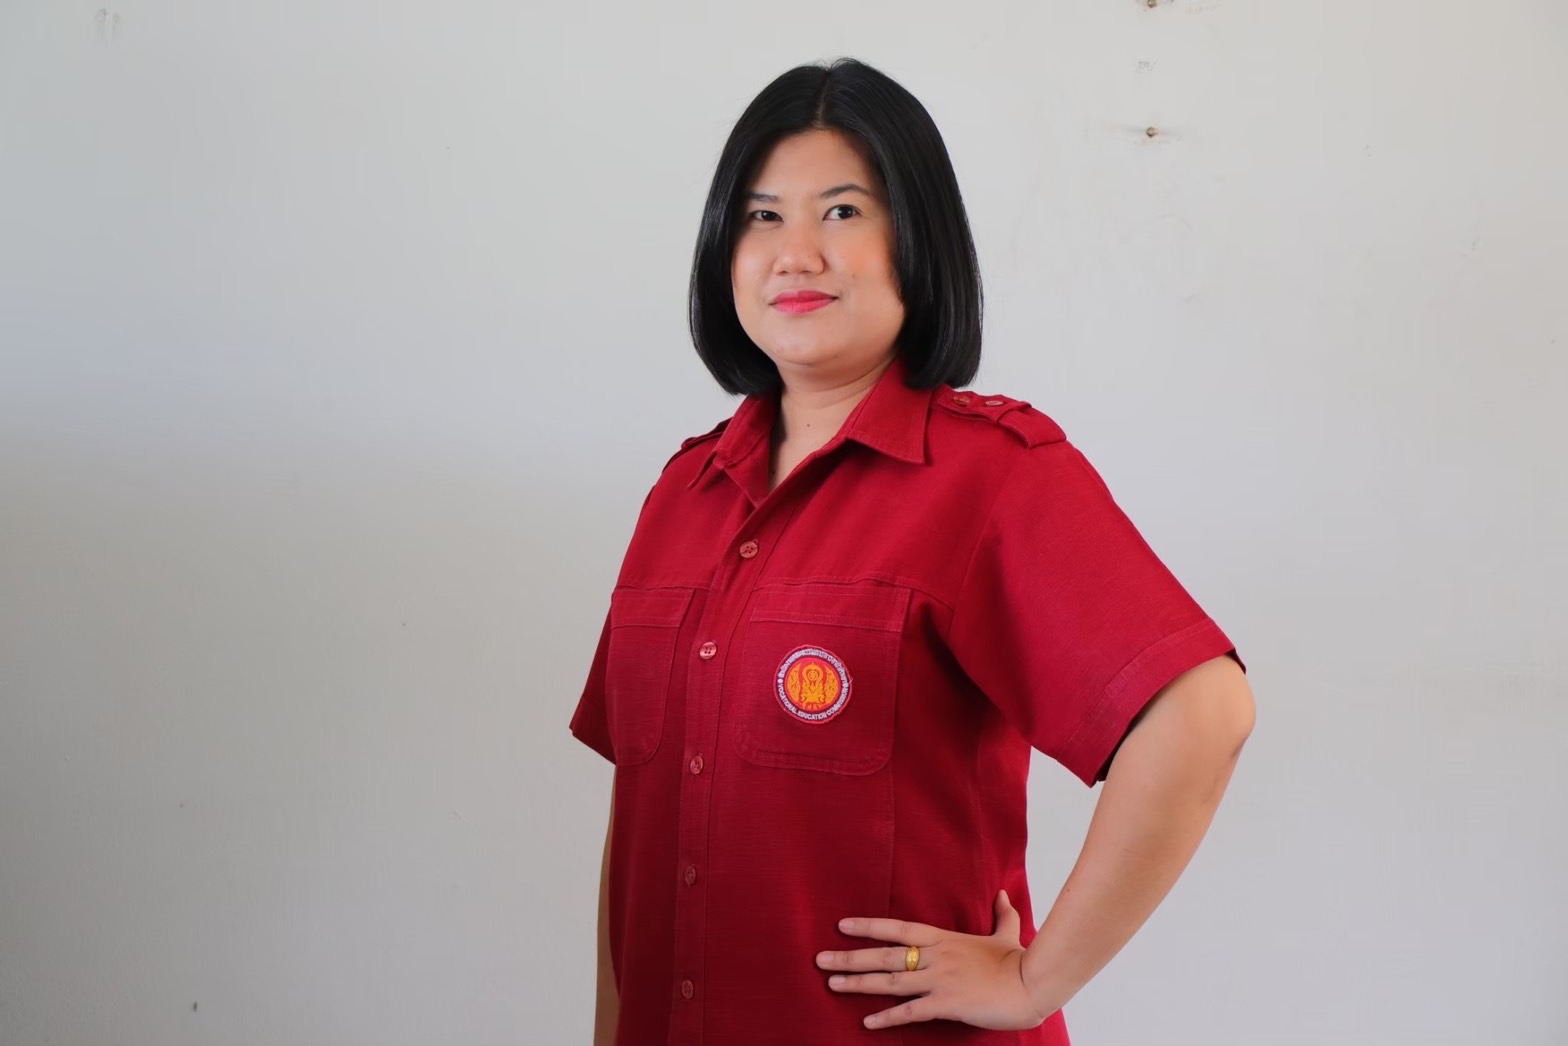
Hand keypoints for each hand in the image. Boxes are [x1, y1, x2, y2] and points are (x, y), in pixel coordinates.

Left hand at [815, 890, 1049, 1030]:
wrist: (1033, 982)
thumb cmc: (1019, 960)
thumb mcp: (1007, 933)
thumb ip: (1001, 915)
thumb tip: (1003, 894)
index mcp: (944, 939)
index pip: (898, 928)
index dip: (868, 927)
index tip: (842, 926)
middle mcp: (936, 956)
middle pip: (885, 955)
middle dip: (850, 958)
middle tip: (820, 960)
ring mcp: (940, 979)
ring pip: (891, 981)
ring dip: (859, 983)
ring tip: (832, 984)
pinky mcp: (947, 1002)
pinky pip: (911, 1011)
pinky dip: (887, 1017)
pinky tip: (867, 1022)